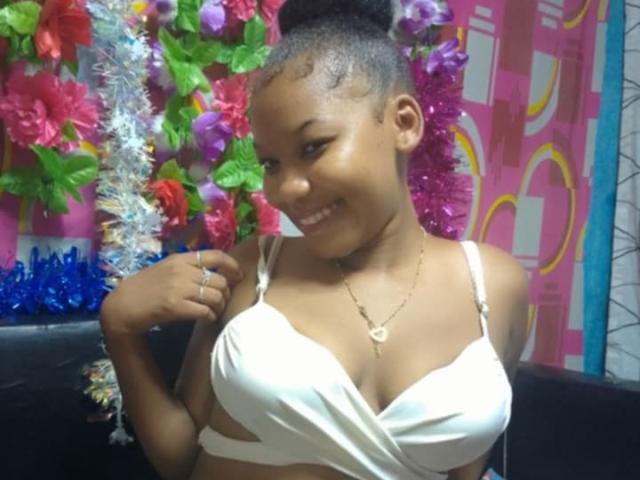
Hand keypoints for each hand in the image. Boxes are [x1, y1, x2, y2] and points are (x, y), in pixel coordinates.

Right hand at [100, 250, 244, 335]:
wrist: (122, 306)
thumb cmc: (144, 288)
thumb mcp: (166, 269)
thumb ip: (187, 268)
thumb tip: (214, 274)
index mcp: (180, 259)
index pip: (215, 256)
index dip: (232, 265)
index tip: (238, 275)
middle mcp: (182, 271)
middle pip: (220, 280)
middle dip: (226, 292)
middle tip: (222, 300)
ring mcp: (179, 288)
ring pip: (216, 296)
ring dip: (220, 306)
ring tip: (215, 311)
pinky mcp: (176, 306)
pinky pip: (205, 311)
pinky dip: (210, 316)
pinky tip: (207, 318)